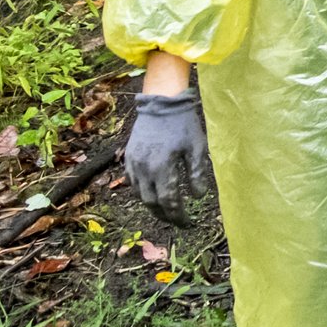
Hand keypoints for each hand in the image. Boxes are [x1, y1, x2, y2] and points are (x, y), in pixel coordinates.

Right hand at [124, 90, 212, 224]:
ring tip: (166, 212)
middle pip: (151, 202)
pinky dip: (142, 192)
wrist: (161, 103)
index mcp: (162, 167)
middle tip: (177, 221)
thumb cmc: (183, 124)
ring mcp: (133, 163)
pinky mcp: (128, 157)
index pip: (169, 201)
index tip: (188, 223)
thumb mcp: (197, 147)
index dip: (178, 215)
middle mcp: (144, 168)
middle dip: (165, 215)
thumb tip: (198, 196)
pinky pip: (132, 182)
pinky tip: (152, 195)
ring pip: (139, 194)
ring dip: (153, 206)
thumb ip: (196, 173)